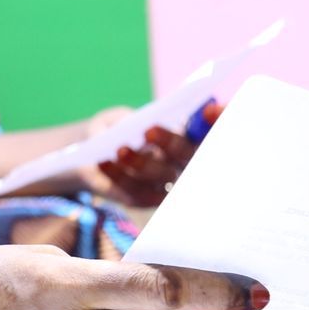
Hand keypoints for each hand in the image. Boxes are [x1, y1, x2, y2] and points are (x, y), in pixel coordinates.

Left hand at [92, 102, 220, 206]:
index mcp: (185, 134)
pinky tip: (102, 162)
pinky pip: (136, 192)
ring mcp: (167, 183)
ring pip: (163, 175)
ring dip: (142, 163)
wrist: (92, 158)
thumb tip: (127, 126)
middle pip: (187, 154)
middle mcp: (183, 161)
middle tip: (150, 130)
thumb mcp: (114, 118)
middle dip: (171, 142)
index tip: (210, 110)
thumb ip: (122, 120)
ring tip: (120, 149)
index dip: (217, 121)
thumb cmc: (113, 129)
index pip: (209, 129)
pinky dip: (118, 177)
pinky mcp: (147, 199)